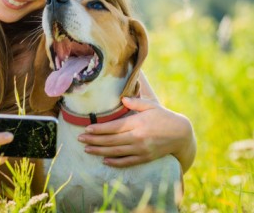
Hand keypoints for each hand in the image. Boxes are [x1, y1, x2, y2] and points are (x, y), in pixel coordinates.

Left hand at [77, 97, 194, 170]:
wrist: (181, 135)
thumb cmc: (164, 117)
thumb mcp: (151, 106)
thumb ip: (135, 102)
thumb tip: (121, 98)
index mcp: (137, 123)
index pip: (113, 127)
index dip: (98, 129)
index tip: (86, 129)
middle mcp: (137, 137)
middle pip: (111, 140)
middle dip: (93, 140)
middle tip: (79, 140)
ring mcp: (141, 149)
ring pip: (116, 152)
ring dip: (99, 151)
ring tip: (87, 150)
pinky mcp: (145, 158)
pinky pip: (127, 161)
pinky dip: (115, 162)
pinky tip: (104, 160)